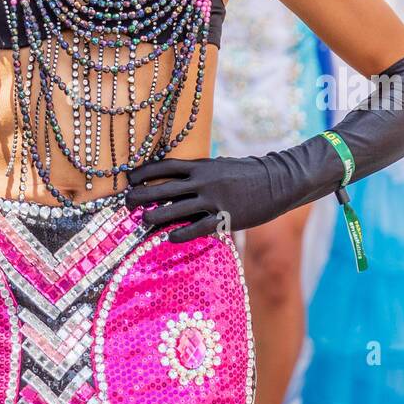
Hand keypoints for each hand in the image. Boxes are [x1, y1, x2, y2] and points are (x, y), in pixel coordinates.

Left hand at [125, 156, 261, 243]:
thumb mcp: (221, 165)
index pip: (165, 166)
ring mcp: (212, 199)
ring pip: (175, 209)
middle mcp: (202, 181)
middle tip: (127, 201)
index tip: (129, 178)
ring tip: (143, 221)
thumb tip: (184, 176)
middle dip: (142, 195)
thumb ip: (201, 171)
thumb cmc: (248, 172)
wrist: (277, 181)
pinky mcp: (223, 217)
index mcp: (201, 165)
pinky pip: (197, 227)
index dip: (145, 172)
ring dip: (156, 216)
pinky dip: (180, 233)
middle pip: (164, 187)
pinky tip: (169, 237)